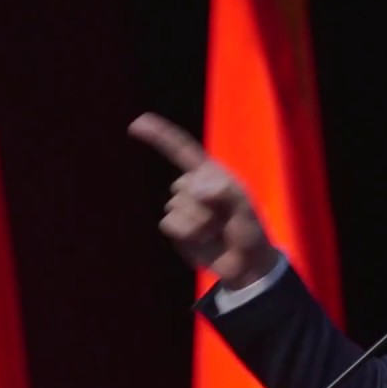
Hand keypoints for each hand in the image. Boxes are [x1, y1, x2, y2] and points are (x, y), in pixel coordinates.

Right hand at [128, 112, 279, 289]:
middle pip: (182, 185)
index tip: (138, 123)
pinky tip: (203, 239)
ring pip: (176, 207)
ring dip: (199, 222)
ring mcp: (182, 206)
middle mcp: (193, 186)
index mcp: (211, 174)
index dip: (160, 135)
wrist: (243, 264)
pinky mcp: (175, 227)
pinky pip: (170, 224)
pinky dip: (188, 234)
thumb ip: (226, 193)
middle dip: (205, 205)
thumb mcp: (245, 209)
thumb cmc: (248, 231)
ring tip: (216, 230)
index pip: (182, 149)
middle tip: (225, 219)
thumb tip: (194, 187)